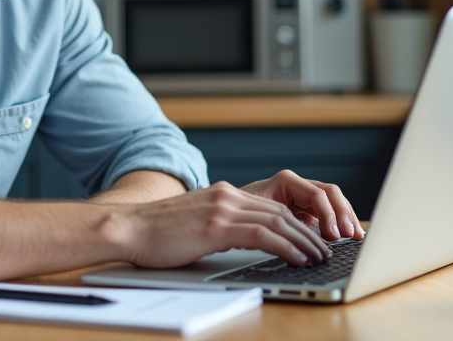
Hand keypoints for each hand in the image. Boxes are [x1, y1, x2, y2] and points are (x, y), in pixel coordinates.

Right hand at [115, 181, 331, 268]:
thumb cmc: (156, 234)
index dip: (297, 225)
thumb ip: (221, 226)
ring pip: (277, 222)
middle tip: (324, 252)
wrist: (127, 228)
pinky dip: (285, 246)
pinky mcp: (215, 225)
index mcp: (223, 194)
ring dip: (303, 241)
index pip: (272, 207)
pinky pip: (261, 235)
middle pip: (281, 212)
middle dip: (308, 233)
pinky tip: (296, 258)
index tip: (313, 241)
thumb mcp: (196, 224)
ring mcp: (221, 208)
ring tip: (318, 258)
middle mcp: (227, 195)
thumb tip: (243, 243)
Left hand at [240, 170, 363, 241]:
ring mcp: (301, 198)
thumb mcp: (250, 219)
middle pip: (330, 194)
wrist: (221, 215)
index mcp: (285, 182)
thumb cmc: (232, 214)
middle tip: (349, 236)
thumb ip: (273, 225)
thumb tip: (293, 242)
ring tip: (354, 237)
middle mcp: (296, 187)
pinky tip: (345, 237)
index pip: (317, 194)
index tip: (332, 235)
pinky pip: (326, 213)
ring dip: (345, 218)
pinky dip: (338, 223)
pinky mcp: (303, 211)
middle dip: (343, 214)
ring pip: (332, 202)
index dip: (328, 215)